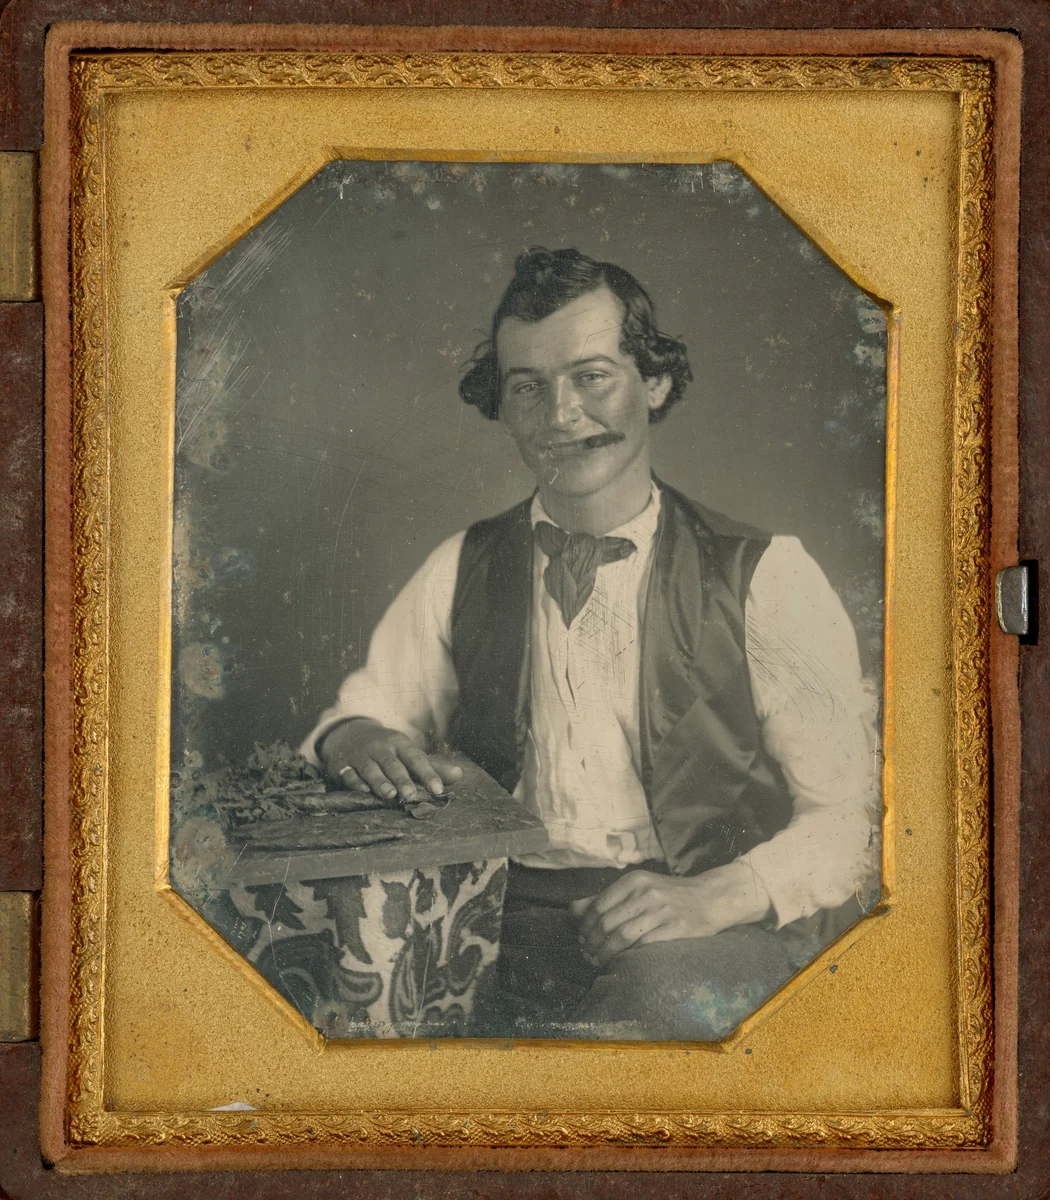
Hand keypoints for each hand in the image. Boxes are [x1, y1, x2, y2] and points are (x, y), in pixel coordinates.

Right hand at [319, 719, 462, 802]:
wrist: (350, 733)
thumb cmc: (387, 748)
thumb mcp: (408, 752)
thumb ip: (433, 766)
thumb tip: (459, 775)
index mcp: (400, 744)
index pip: (417, 759)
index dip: (428, 774)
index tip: (438, 790)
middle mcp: (381, 748)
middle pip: (393, 764)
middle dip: (402, 779)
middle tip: (411, 796)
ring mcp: (361, 756)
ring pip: (371, 769)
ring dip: (380, 781)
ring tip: (390, 795)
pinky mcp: (343, 765)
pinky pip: (349, 774)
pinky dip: (355, 782)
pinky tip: (363, 791)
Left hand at [574, 860, 772, 968]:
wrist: (711, 898)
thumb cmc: (669, 895)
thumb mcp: (639, 888)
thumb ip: (607, 898)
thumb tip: (573, 909)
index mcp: (634, 880)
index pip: (599, 905)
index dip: (585, 926)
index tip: (581, 939)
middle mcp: (646, 892)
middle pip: (608, 922)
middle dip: (592, 942)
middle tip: (586, 954)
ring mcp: (662, 910)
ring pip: (622, 935)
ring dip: (605, 952)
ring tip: (598, 961)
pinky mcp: (676, 928)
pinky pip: (644, 945)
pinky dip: (627, 955)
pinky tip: (621, 962)